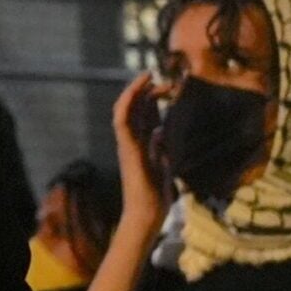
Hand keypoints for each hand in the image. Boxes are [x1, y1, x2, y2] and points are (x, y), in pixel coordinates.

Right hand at [110, 72, 171, 227]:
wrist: (148, 214)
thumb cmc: (155, 194)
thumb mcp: (162, 163)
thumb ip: (160, 147)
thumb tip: (159, 130)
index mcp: (139, 142)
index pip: (142, 112)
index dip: (152, 96)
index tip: (169, 86)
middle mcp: (130, 140)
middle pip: (133, 106)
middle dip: (144, 88)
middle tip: (160, 77)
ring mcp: (126, 144)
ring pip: (123, 109)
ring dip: (134, 90)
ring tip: (147, 76)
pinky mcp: (127, 148)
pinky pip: (121, 121)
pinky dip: (127, 103)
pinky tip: (138, 89)